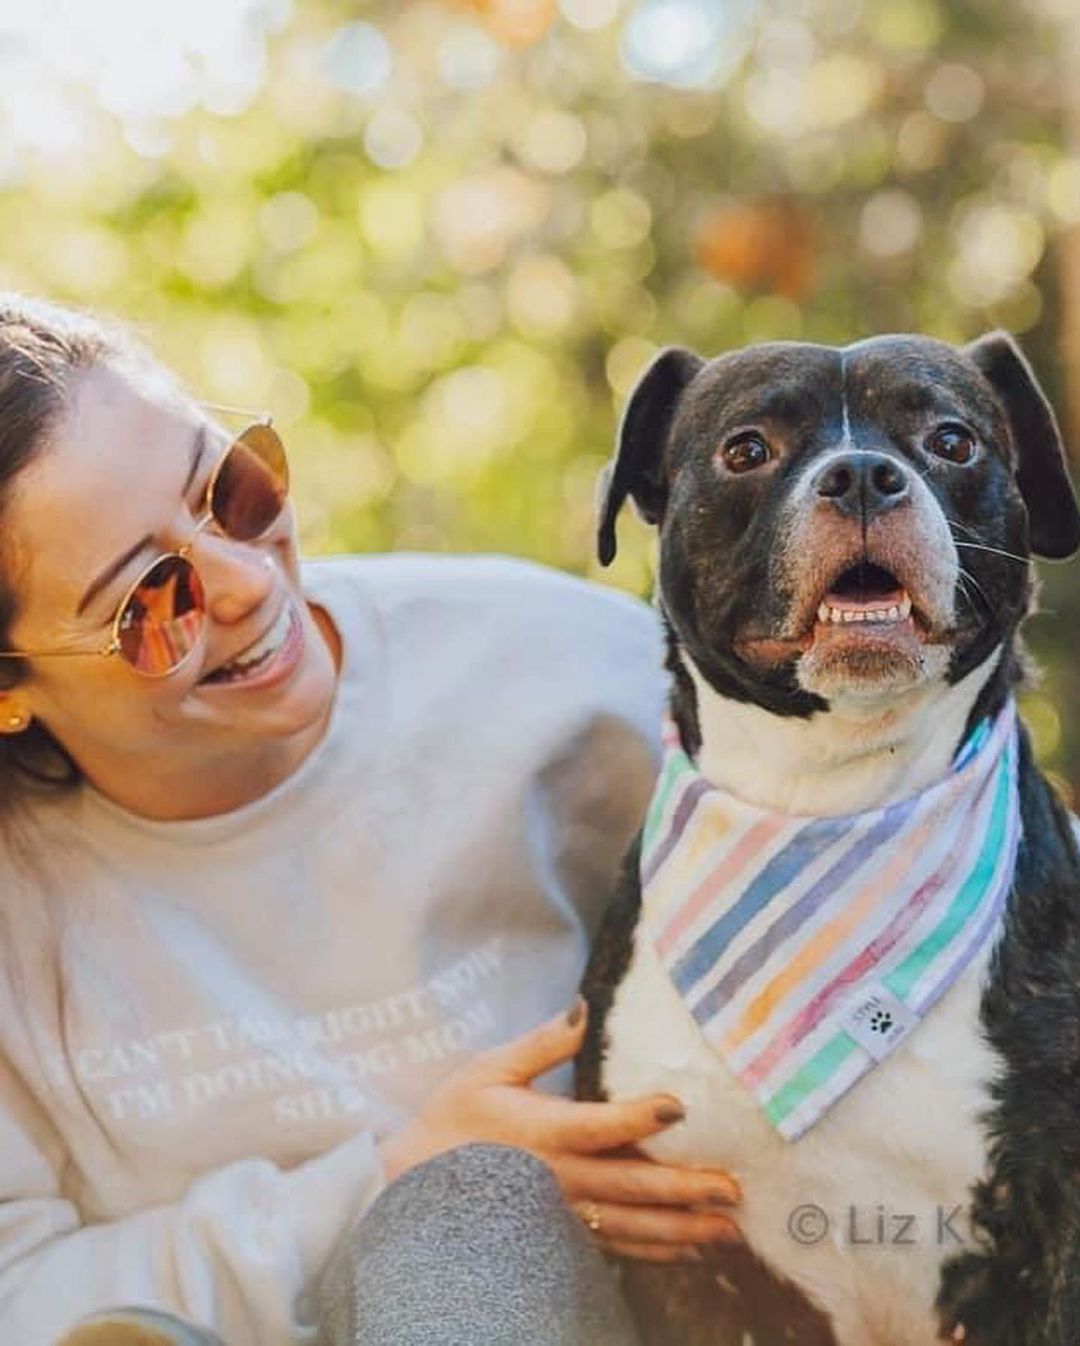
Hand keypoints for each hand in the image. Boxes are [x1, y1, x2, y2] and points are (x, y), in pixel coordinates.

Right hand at [379, 1000, 742, 1262]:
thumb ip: (543, 1043)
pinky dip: (655, 1252)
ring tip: (728, 1230)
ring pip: (632, 1225)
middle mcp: (560, 1178)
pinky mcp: (564, 1232)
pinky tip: (689, 1251)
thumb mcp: (490, 1068)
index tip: (678, 1104)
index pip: (597, 1125)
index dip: (637, 1116)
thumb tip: (584, 1007)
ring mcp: (564, 1212)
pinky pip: (617, 1246)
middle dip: (685, 1189)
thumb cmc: (454, 1116)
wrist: (416, 1183)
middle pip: (630, 1185)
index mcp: (543, 1132)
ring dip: (683, 1229)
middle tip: (733, 1190)